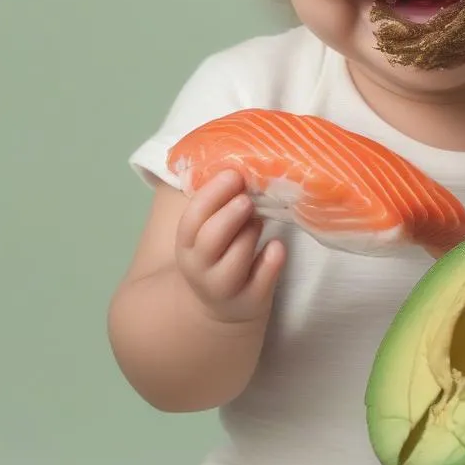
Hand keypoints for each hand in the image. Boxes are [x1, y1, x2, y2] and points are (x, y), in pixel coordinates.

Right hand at [175, 169, 285, 324]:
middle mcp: (201, 269)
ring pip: (236, 260)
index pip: (191, 219)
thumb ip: (215, 202)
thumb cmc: (219, 252)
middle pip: (210, 240)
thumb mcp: (207, 229)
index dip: (211, 195)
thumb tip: (234, 158)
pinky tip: (277, 246)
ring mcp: (226, 288)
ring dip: (250, 234)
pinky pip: (262, 282)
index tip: (233, 174)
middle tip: (247, 198)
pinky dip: (271, 262)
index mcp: (187, 245)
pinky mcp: (252, 300)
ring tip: (261, 219)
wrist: (221, 306)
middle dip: (229, 215)